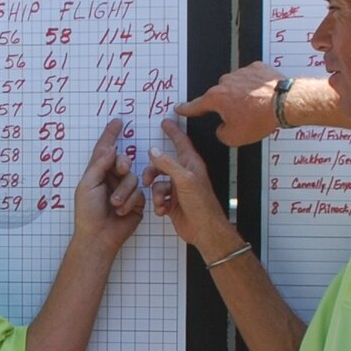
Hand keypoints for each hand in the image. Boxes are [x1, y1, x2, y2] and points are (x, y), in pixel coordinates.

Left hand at [71, 118, 144, 253]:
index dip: (110, 135)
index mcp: (97, 173)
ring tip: (114, 203)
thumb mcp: (88, 185)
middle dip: (122, 165)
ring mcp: (124, 190)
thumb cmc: (88, 212)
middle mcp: (111, 179)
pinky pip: (139, 193)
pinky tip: (121, 211)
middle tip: (120, 169)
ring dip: (123, 191)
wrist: (99, 236)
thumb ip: (99, 165)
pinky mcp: (136, 202)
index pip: (105, 150)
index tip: (117, 122)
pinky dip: (130, 201)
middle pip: (123, 161)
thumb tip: (110, 148)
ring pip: (132, 178)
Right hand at [145, 120, 239, 257]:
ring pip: (158, 183)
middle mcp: (184, 174)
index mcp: (191, 164)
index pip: (181, 142)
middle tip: (147, 179)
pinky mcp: (173, 203)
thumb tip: (154, 151)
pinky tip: (163, 210)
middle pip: (162, 164)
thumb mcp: (184, 180)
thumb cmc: (201, 204)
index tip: (165, 121)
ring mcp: (178, 189)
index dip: (173, 131)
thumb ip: (168, 164)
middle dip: (152, 172)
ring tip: (160, 202)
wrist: (203, 229)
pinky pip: (159, 198)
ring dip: (155, 193)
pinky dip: (158, 204)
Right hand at [174, 61, 283, 146]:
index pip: (196, 105)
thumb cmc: (260, 119)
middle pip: (220, 96)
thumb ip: (221, 133)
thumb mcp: (235, 137)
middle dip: (228, 105)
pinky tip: (263, 96)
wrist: (284, 103)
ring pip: (236, 85)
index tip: (179, 108)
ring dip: (242, 95)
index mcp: (216, 98)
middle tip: (242, 116)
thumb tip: (222, 127)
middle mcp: (226, 82)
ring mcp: (241, 72)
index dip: (187, 109)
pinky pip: (251, 78)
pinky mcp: (257, 68)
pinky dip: (255, 86)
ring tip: (256, 107)